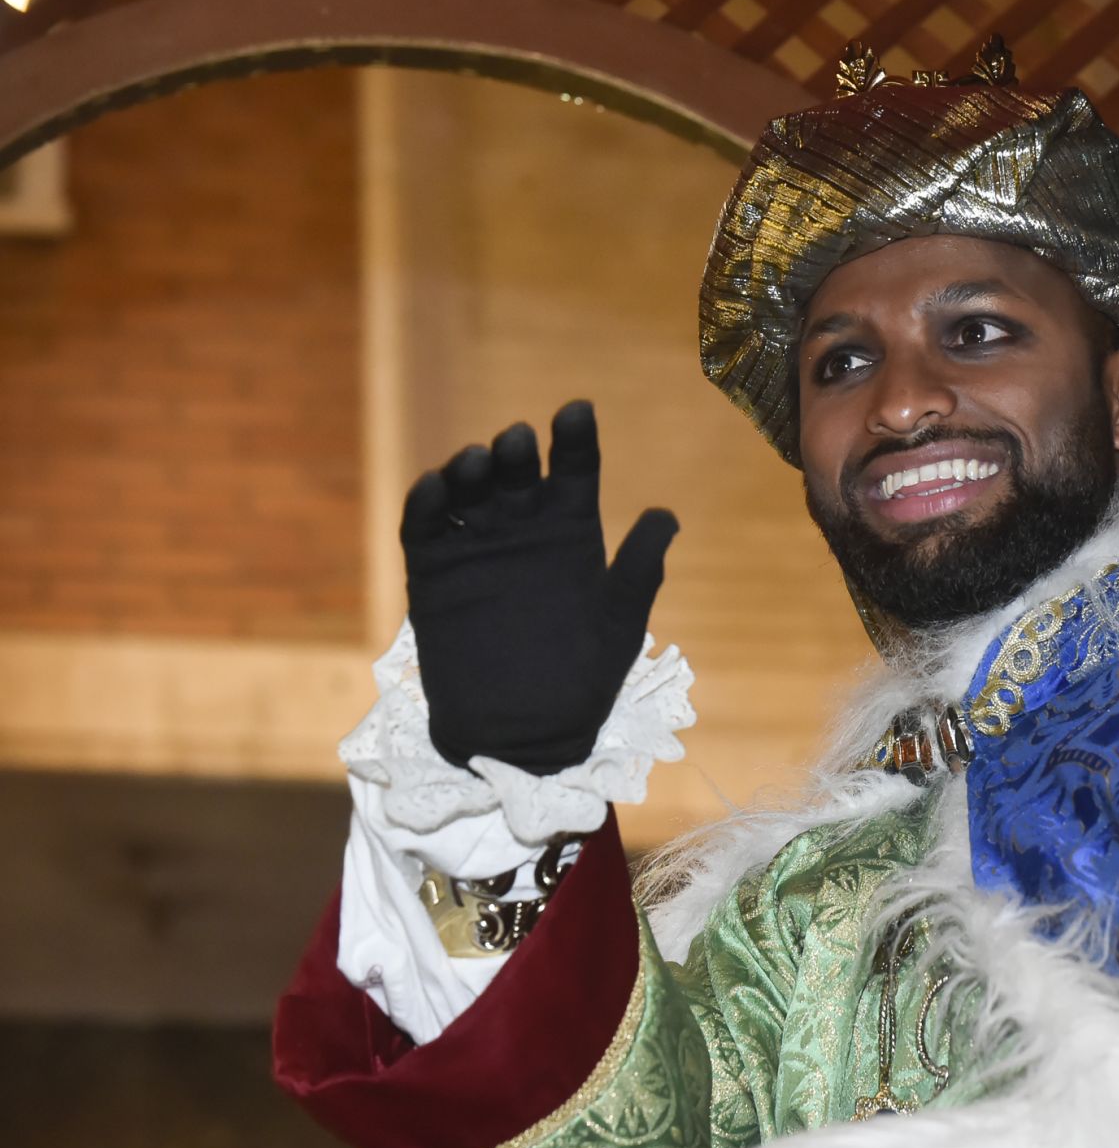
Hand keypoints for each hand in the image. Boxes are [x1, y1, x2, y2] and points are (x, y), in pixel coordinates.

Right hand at [400, 401, 676, 774]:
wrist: (524, 736)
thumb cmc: (581, 679)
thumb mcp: (619, 622)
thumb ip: (639, 567)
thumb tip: (665, 515)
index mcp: (571, 531)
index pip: (574, 468)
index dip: (575, 438)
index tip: (577, 411)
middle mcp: (523, 530)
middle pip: (516, 472)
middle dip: (515, 451)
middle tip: (518, 442)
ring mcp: (476, 547)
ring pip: (468, 490)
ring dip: (469, 469)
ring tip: (478, 461)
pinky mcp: (434, 573)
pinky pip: (425, 528)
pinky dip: (426, 503)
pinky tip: (434, 487)